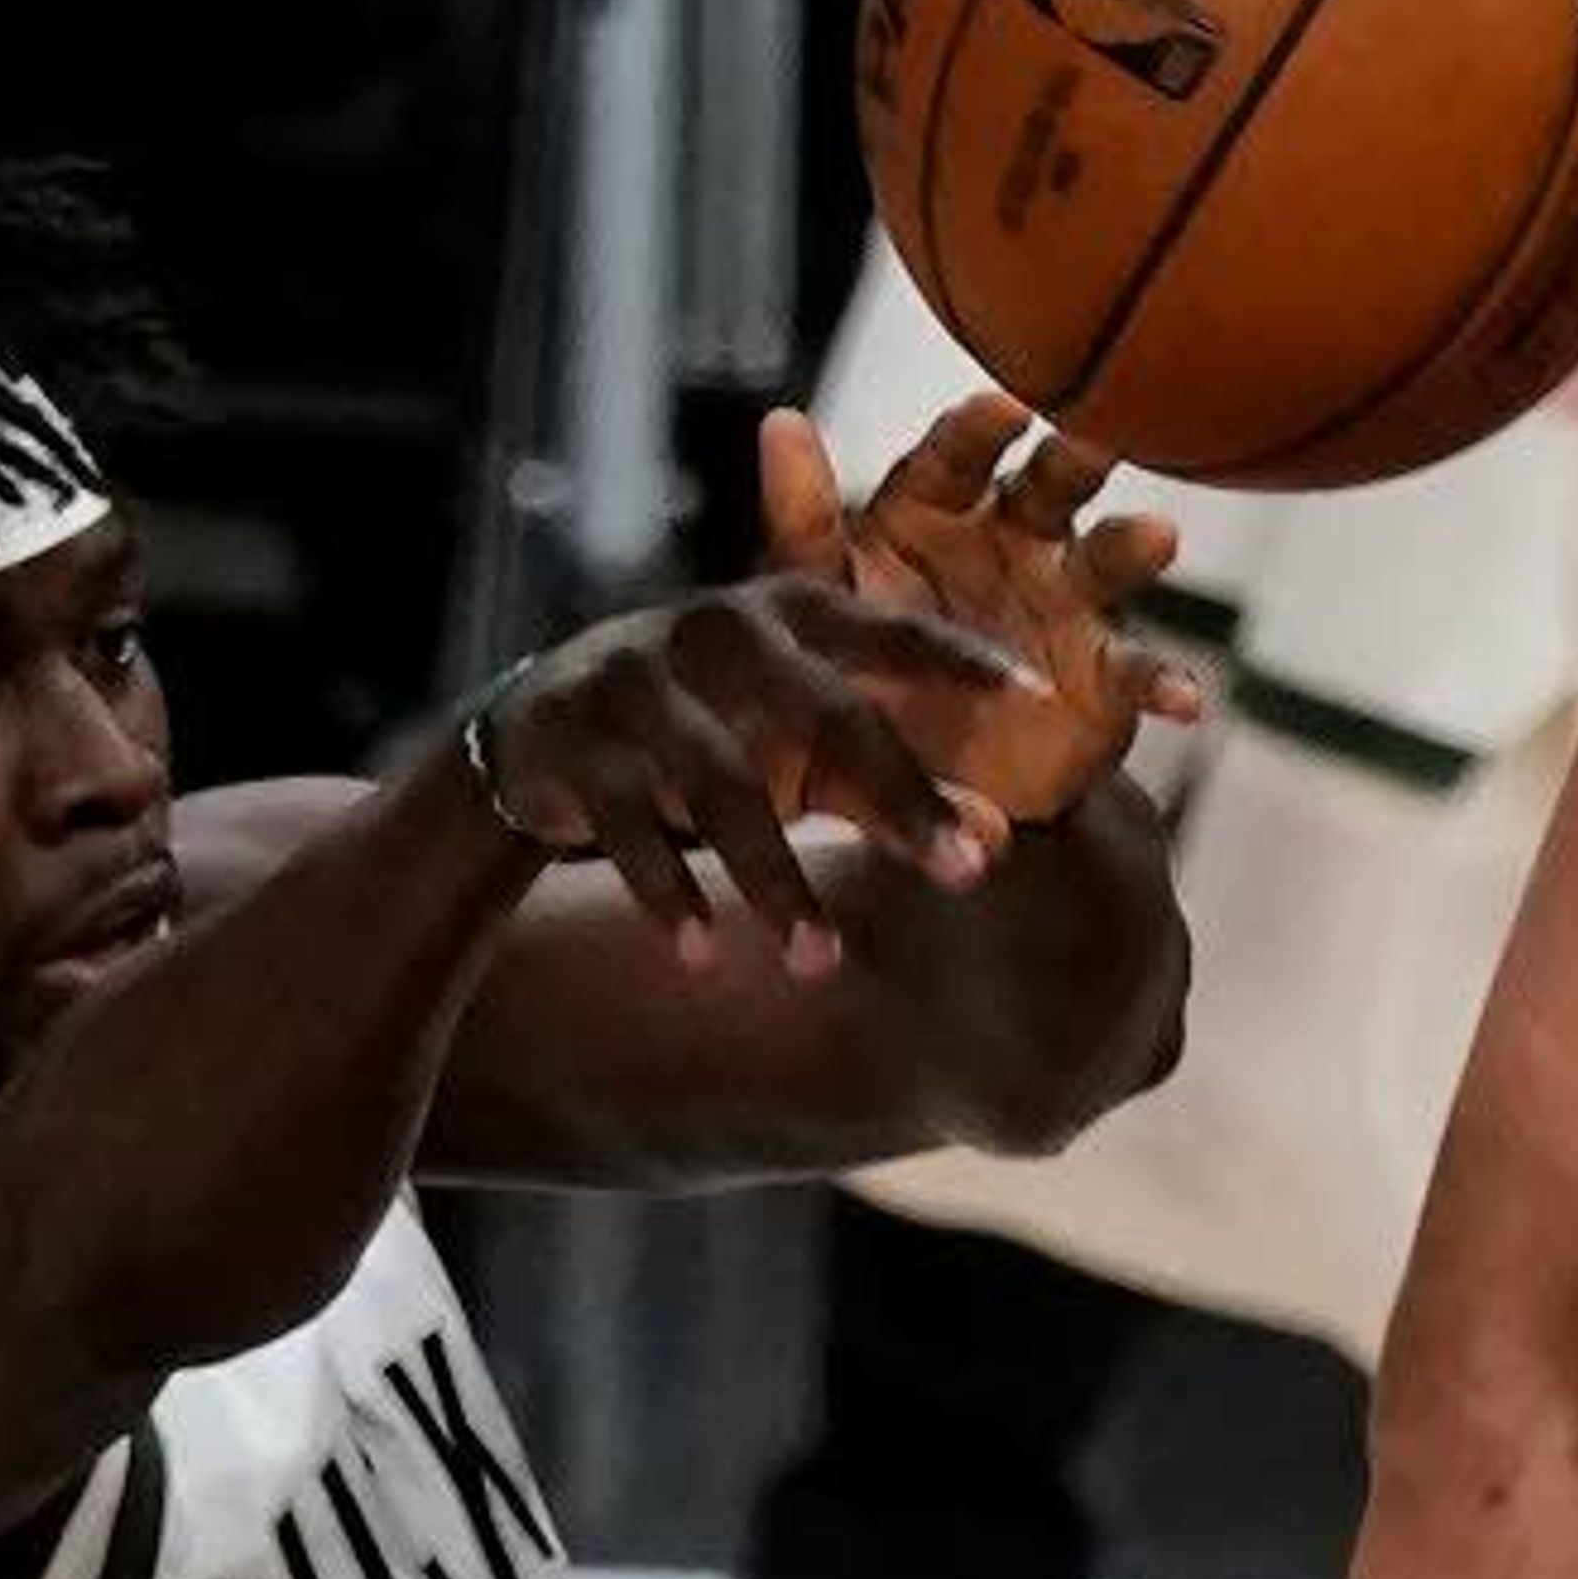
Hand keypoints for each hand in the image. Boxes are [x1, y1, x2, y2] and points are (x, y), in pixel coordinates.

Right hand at [481, 562, 1039, 974]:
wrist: (537, 728)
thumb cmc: (707, 726)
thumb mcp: (795, 742)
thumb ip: (885, 784)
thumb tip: (994, 847)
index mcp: (787, 612)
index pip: (891, 632)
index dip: (962, 660)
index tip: (1040, 697)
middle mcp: (718, 630)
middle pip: (823, 714)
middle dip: (897, 797)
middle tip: (962, 872)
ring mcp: (640, 682)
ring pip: (723, 786)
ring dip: (774, 882)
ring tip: (820, 966)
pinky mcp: (575, 741)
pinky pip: (630, 828)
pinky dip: (668, 895)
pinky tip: (703, 958)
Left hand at [764, 392, 1200, 828]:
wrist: (918, 778)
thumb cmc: (860, 666)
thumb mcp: (823, 599)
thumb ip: (806, 522)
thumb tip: (781, 420)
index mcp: (939, 510)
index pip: (955, 456)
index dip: (978, 431)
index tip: (1000, 407)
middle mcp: (1014, 537)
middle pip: (1049, 484)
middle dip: (1076, 456)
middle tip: (1096, 435)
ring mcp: (1068, 601)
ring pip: (1108, 559)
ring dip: (1133, 544)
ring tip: (1159, 536)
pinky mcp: (1104, 677)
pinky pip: (1140, 672)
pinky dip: (1165, 682)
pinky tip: (1186, 699)